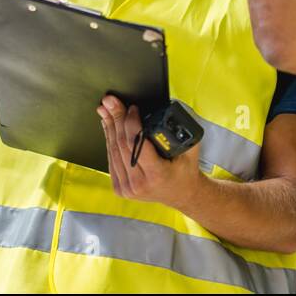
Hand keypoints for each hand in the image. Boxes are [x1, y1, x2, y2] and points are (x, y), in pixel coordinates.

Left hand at [97, 95, 203, 209]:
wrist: (182, 194)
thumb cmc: (186, 170)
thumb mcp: (190, 149)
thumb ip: (180, 129)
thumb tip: (166, 106)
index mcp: (157, 174)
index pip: (136, 143)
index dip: (131, 122)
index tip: (132, 108)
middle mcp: (139, 184)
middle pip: (121, 144)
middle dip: (116, 119)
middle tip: (110, 101)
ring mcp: (127, 188)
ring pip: (113, 150)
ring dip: (109, 127)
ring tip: (105, 109)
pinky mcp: (120, 188)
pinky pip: (111, 159)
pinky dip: (109, 140)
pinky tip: (108, 126)